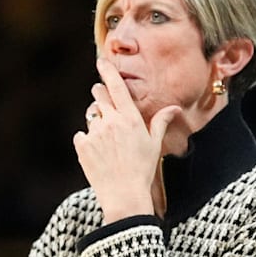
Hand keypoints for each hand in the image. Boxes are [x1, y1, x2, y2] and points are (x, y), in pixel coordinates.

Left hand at [73, 59, 179, 223]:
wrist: (124, 195)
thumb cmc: (143, 169)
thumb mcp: (154, 144)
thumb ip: (160, 122)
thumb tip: (174, 108)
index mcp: (130, 119)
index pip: (117, 87)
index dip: (107, 71)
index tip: (101, 61)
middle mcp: (111, 121)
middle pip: (99, 96)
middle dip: (100, 96)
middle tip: (106, 107)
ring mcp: (95, 133)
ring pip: (92, 118)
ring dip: (97, 125)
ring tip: (108, 145)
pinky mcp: (82, 145)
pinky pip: (81, 135)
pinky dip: (87, 141)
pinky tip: (98, 154)